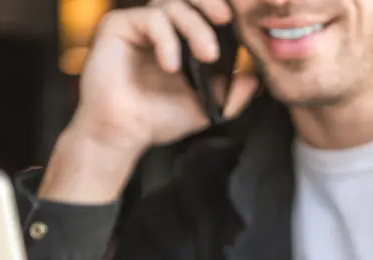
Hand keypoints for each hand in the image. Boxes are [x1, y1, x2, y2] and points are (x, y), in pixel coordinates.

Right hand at [38, 0, 258, 203]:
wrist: (124, 133)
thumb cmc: (157, 119)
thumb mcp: (205, 107)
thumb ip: (232, 94)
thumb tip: (254, 79)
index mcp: (178, 38)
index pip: (201, 10)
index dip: (218, 9)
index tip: (236, 22)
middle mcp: (158, 27)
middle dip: (210, 4)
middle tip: (225, 20)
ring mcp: (138, 24)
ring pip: (173, 5)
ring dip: (195, 26)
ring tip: (206, 56)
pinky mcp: (118, 26)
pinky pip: (151, 18)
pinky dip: (167, 39)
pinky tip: (172, 65)